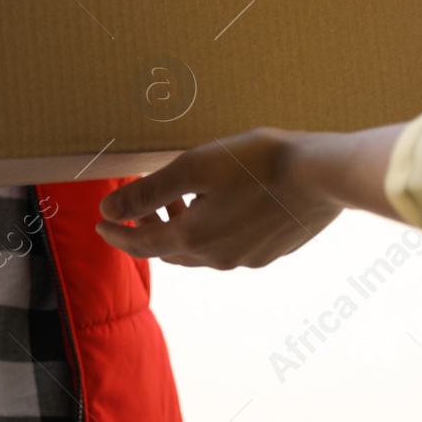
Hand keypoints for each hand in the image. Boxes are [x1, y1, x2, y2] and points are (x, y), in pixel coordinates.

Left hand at [95, 125, 403, 269]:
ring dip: (181, 229)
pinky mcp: (271, 251)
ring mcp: (247, 257)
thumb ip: (148, 191)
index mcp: (193, 237)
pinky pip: (228, 247)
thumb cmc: (255, 163)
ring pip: (200, 251)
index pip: (141, 243)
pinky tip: (220, 205)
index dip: (117, 233)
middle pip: (169, 249)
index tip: (101, 225)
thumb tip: (107, 212)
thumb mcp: (193, 167)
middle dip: (148, 230)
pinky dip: (211, 230)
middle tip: (139, 208)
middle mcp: (218, 257)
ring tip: (179, 200)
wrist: (320, 175)